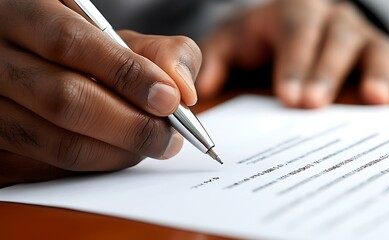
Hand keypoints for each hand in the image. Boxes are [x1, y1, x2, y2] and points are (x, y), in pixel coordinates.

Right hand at [0, 0, 201, 185]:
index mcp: (22, 13)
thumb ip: (157, 52)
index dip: (127, 75)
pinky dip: (92, 165)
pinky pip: (46, 169)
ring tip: (148, 146)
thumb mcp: (112, 34)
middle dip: (131, 126)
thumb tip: (183, 91)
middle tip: (168, 138)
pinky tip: (114, 152)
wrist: (29, 59)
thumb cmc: (79, 47)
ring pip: (55, 143)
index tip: (169, 100)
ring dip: (116, 153)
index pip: (70, 43)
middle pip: (65, 101)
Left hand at [197, 0, 388, 107]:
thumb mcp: (232, 41)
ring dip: (375, 71)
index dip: (294, 62)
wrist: (294, 24)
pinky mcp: (377, 49)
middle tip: (315, 104)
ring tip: (376, 99)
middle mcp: (330, 18)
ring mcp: (358, 33)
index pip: (295, 31)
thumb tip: (201, 88)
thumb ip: (215, 59)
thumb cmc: (261, 37)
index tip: (287, 97)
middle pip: (335, 38)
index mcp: (293, 11)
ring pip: (372, 45)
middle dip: (326, 72)